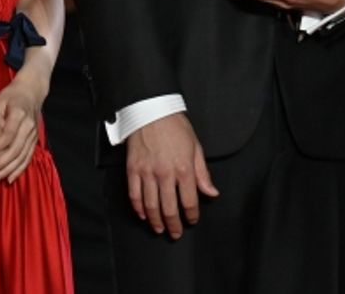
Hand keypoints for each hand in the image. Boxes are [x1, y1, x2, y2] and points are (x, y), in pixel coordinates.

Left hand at [0, 76, 44, 183]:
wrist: (32, 90)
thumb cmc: (12, 94)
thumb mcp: (1, 100)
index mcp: (20, 114)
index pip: (7, 136)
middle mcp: (29, 125)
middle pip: (15, 150)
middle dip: (0, 165)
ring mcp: (34, 133)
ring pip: (22, 156)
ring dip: (8, 170)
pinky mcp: (35, 139)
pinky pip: (28, 157)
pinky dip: (19, 169)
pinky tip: (10, 178)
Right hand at [126, 113, 218, 239]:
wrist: (152, 111)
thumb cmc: (175, 126)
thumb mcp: (196, 147)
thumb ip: (203, 174)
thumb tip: (211, 193)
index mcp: (184, 168)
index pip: (189, 201)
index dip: (191, 215)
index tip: (192, 220)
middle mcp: (165, 174)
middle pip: (169, 209)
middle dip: (174, 225)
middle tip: (175, 233)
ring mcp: (147, 173)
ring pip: (151, 206)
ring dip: (156, 221)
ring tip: (159, 228)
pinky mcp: (133, 170)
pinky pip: (134, 195)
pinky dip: (139, 209)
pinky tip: (144, 215)